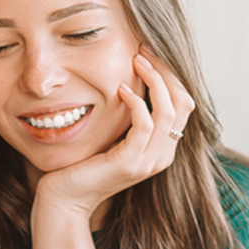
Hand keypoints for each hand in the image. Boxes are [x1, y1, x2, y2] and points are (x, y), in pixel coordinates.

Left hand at [33, 49, 194, 220]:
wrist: (66, 198)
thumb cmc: (84, 164)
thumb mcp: (114, 136)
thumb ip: (129, 117)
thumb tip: (132, 80)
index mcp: (163, 148)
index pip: (183, 104)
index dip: (170, 75)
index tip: (149, 53)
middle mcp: (163, 155)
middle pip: (182, 103)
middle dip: (166, 71)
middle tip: (144, 49)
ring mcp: (149, 161)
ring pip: (168, 111)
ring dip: (154, 80)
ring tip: (136, 61)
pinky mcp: (131, 162)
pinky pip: (144, 124)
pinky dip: (136, 102)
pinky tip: (121, 89)